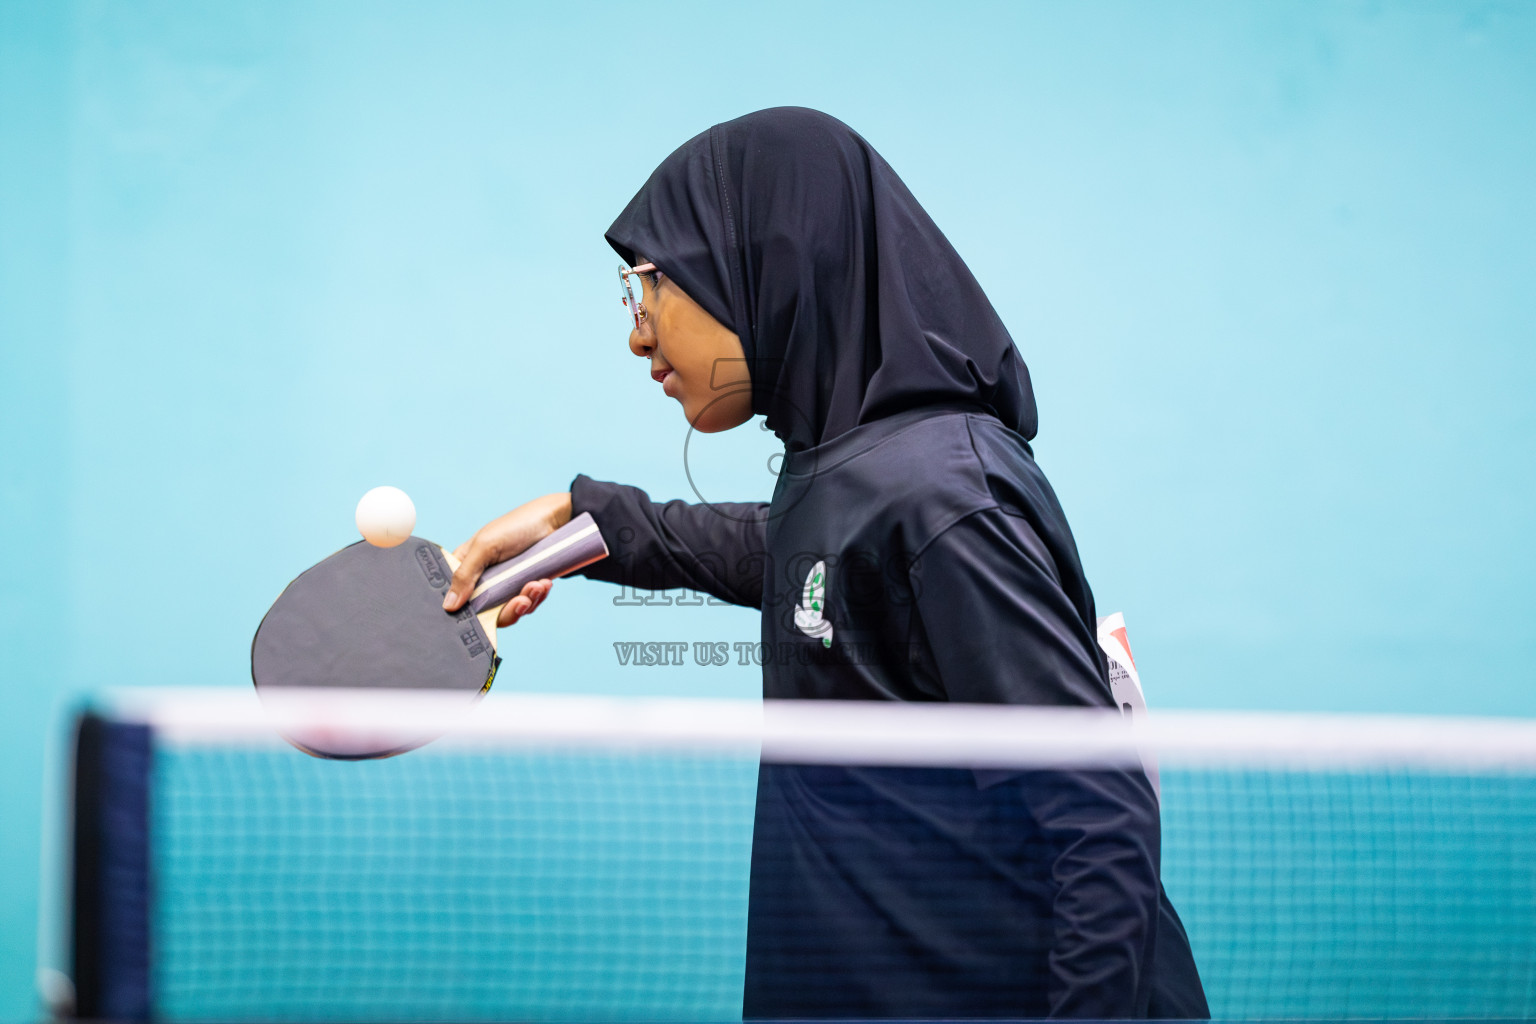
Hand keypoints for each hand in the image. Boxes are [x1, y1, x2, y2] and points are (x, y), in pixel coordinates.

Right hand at [443, 492, 572, 626]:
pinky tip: (544, 584)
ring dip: (526, 602)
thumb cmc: (517, 525)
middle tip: (522, 600)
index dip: (464, 611)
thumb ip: (465, 575)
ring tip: (538, 585)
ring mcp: (504, 584)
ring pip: (508, 611)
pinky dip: (536, 598)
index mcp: (465, 566)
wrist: (556, 521)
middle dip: (507, 610)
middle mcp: (483, 579)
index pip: (455, 597)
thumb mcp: (486, 546)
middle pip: (484, 612)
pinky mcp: (523, 587)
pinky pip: (527, 605)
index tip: (480, 617)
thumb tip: (448, 606)